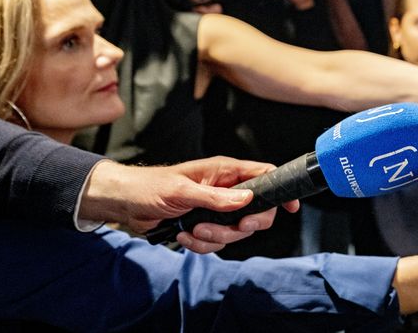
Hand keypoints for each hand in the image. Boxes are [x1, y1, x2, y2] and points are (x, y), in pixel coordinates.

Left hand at [81, 157, 300, 253]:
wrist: (125, 204)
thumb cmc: (150, 187)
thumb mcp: (183, 190)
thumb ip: (217, 197)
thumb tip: (248, 199)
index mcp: (225, 172)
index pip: (264, 175)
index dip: (281, 189)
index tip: (292, 206)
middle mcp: (226, 190)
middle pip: (257, 211)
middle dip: (244, 224)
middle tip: (235, 227)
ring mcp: (217, 209)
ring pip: (236, 231)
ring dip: (216, 237)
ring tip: (193, 230)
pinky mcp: (205, 225)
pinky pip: (217, 242)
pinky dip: (202, 244)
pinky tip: (185, 236)